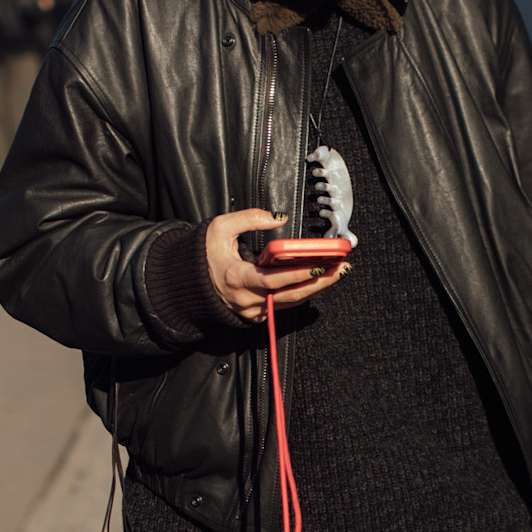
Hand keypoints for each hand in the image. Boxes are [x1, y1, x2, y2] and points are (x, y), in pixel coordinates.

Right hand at [205, 209, 345, 323]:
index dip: (298, 274)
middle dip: (319, 282)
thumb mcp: (219, 228)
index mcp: (237, 278)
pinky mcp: (258, 314)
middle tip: (341, 268)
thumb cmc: (204, 256)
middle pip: (290, 295)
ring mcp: (253, 310)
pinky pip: (284, 303)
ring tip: (337, 271)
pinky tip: (319, 279)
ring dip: (316, 287)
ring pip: (291, 302)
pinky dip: (302, 291)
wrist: (190, 285)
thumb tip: (277, 218)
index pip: (273, 280)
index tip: (319, 264)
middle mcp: (247, 299)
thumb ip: (248, 219)